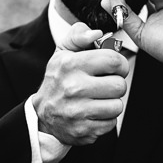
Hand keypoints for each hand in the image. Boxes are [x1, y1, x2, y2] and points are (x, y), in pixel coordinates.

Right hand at [33, 22, 128, 145]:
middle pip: (119, 85)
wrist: (42, 114)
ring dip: (112, 102)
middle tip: (105, 84)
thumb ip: (79, 36)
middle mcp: (73, 88)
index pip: (113, 61)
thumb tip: (96, 32)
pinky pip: (111, 123)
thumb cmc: (58, 79)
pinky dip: (106, 119)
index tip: (115, 68)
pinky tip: (94, 112)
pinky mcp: (83, 130)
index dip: (120, 64)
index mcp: (71, 65)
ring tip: (99, 99)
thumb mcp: (63, 52)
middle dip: (116, 84)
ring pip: (117, 106)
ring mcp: (78, 111)